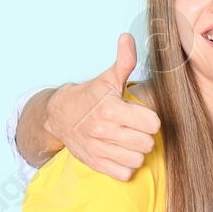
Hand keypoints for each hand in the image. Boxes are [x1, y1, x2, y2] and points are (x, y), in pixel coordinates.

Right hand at [46, 34, 161, 180]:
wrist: (59, 116)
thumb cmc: (89, 96)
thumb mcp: (107, 78)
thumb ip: (123, 61)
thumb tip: (128, 38)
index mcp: (111, 108)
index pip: (153, 123)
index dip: (150, 120)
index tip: (141, 116)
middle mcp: (104, 131)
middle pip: (147, 143)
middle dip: (144, 136)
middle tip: (134, 128)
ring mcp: (99, 149)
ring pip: (138, 159)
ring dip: (136, 151)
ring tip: (127, 140)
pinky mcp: (95, 163)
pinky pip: (124, 173)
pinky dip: (125, 166)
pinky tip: (120, 153)